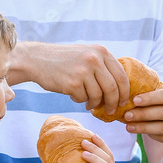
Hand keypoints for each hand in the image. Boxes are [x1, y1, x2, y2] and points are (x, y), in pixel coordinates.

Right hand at [14, 42, 129, 112]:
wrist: (37, 59)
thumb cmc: (65, 60)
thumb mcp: (88, 53)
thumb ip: (104, 65)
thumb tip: (122, 89)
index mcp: (101, 52)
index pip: (121, 76)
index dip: (125, 92)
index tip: (123, 102)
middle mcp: (94, 59)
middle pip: (112, 88)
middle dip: (113, 103)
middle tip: (111, 110)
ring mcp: (83, 71)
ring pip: (97, 96)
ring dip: (94, 103)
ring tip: (88, 102)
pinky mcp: (71, 83)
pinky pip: (82, 98)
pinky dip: (80, 100)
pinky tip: (74, 95)